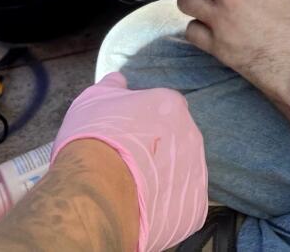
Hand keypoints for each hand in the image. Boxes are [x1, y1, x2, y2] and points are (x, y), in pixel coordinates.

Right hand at [53, 72, 208, 251]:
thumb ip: (112, 87)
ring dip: (163, 179)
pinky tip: (143, 209)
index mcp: (171, 105)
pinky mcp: (195, 209)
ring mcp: (197, 173)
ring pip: (182, 173)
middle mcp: (192, 135)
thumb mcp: (93, 100)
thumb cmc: (93, 139)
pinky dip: (166, 207)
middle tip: (129, 164)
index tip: (128, 137)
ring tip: (134, 190)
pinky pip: (183, 205)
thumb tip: (119, 79)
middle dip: (157, 151)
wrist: (97, 191)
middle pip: (177, 141)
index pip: (165, 109)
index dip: (145, 123)